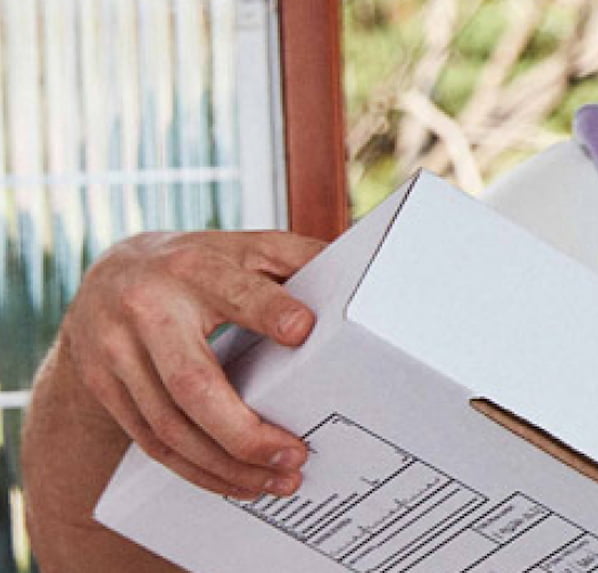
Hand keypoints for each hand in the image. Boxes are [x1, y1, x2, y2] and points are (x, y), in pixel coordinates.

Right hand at [59, 229, 326, 499]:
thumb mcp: (244, 247)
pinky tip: (234, 482)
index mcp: (195, 266)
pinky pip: (151, 442)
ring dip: (224, 466)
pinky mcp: (103, 387)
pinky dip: (195, 470)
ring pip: (170, 427)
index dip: (269, 311)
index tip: (304, 331)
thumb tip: (363, 274)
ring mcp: (118, 352)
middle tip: (295, 455)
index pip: (235, 292)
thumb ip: (295, 258)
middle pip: (194, 382)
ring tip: (275, 482)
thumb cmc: (196, 263)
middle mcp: (150, 309)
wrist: (106, 278)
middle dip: (245, 431)